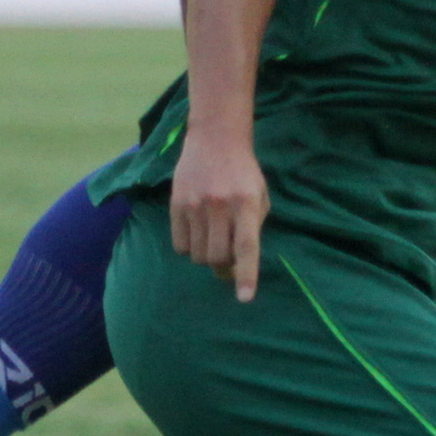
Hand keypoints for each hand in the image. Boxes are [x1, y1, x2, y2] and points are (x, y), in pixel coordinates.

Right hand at [170, 136, 270, 300]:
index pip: (246, 246)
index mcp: (247, 203)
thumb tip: (236, 267)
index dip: (246, 274)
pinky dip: (188, 247)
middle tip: (227, 256)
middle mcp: (221, 205)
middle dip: (223, 264)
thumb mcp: (259, 196)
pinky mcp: (176, 204)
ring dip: (206, 255)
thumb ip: (252, 229)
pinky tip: (196, 230)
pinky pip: (180, 246)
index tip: (244, 297)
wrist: (215, 138)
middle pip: (217, 257)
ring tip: (212, 237)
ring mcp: (196, 205)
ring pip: (197, 255)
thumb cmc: (243, 172)